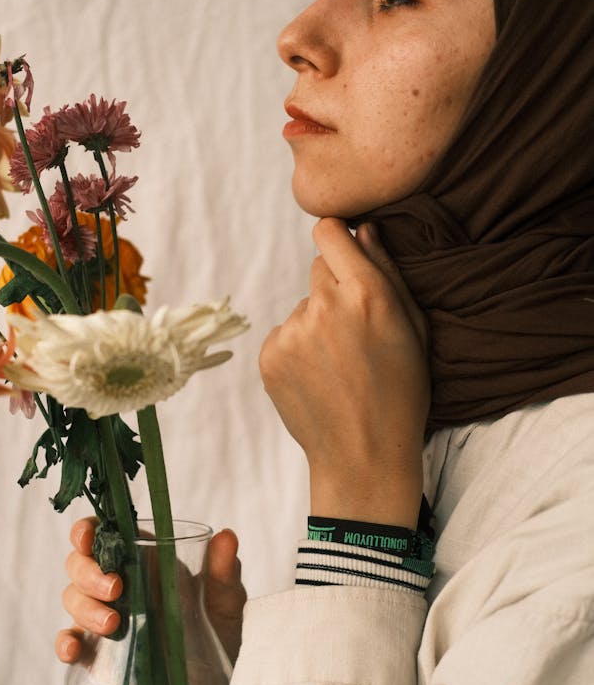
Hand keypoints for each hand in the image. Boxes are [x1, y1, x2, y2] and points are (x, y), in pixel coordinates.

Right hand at [55, 518, 246, 665]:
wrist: (219, 684)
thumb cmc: (220, 629)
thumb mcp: (226, 599)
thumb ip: (224, 569)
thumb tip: (227, 536)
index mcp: (143, 558)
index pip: (102, 533)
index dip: (86, 531)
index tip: (88, 539)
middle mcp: (117, 583)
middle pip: (79, 565)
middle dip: (89, 574)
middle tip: (116, 590)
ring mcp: (103, 617)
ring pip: (73, 600)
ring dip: (85, 608)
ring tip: (113, 625)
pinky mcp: (98, 653)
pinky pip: (70, 643)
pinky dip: (65, 644)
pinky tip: (73, 652)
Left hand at [258, 218, 429, 526]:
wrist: (363, 456)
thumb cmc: (401, 393)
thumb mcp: (414, 330)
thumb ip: (388, 272)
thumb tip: (363, 227)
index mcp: (367, 294)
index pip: (329, 232)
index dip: (338, 241)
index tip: (345, 255)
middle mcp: (325, 306)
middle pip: (317, 269)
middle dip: (335, 290)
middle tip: (355, 334)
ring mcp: (293, 332)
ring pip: (302, 308)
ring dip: (316, 326)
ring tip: (339, 366)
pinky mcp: (270, 355)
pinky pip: (284, 335)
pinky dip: (297, 351)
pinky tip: (319, 379)